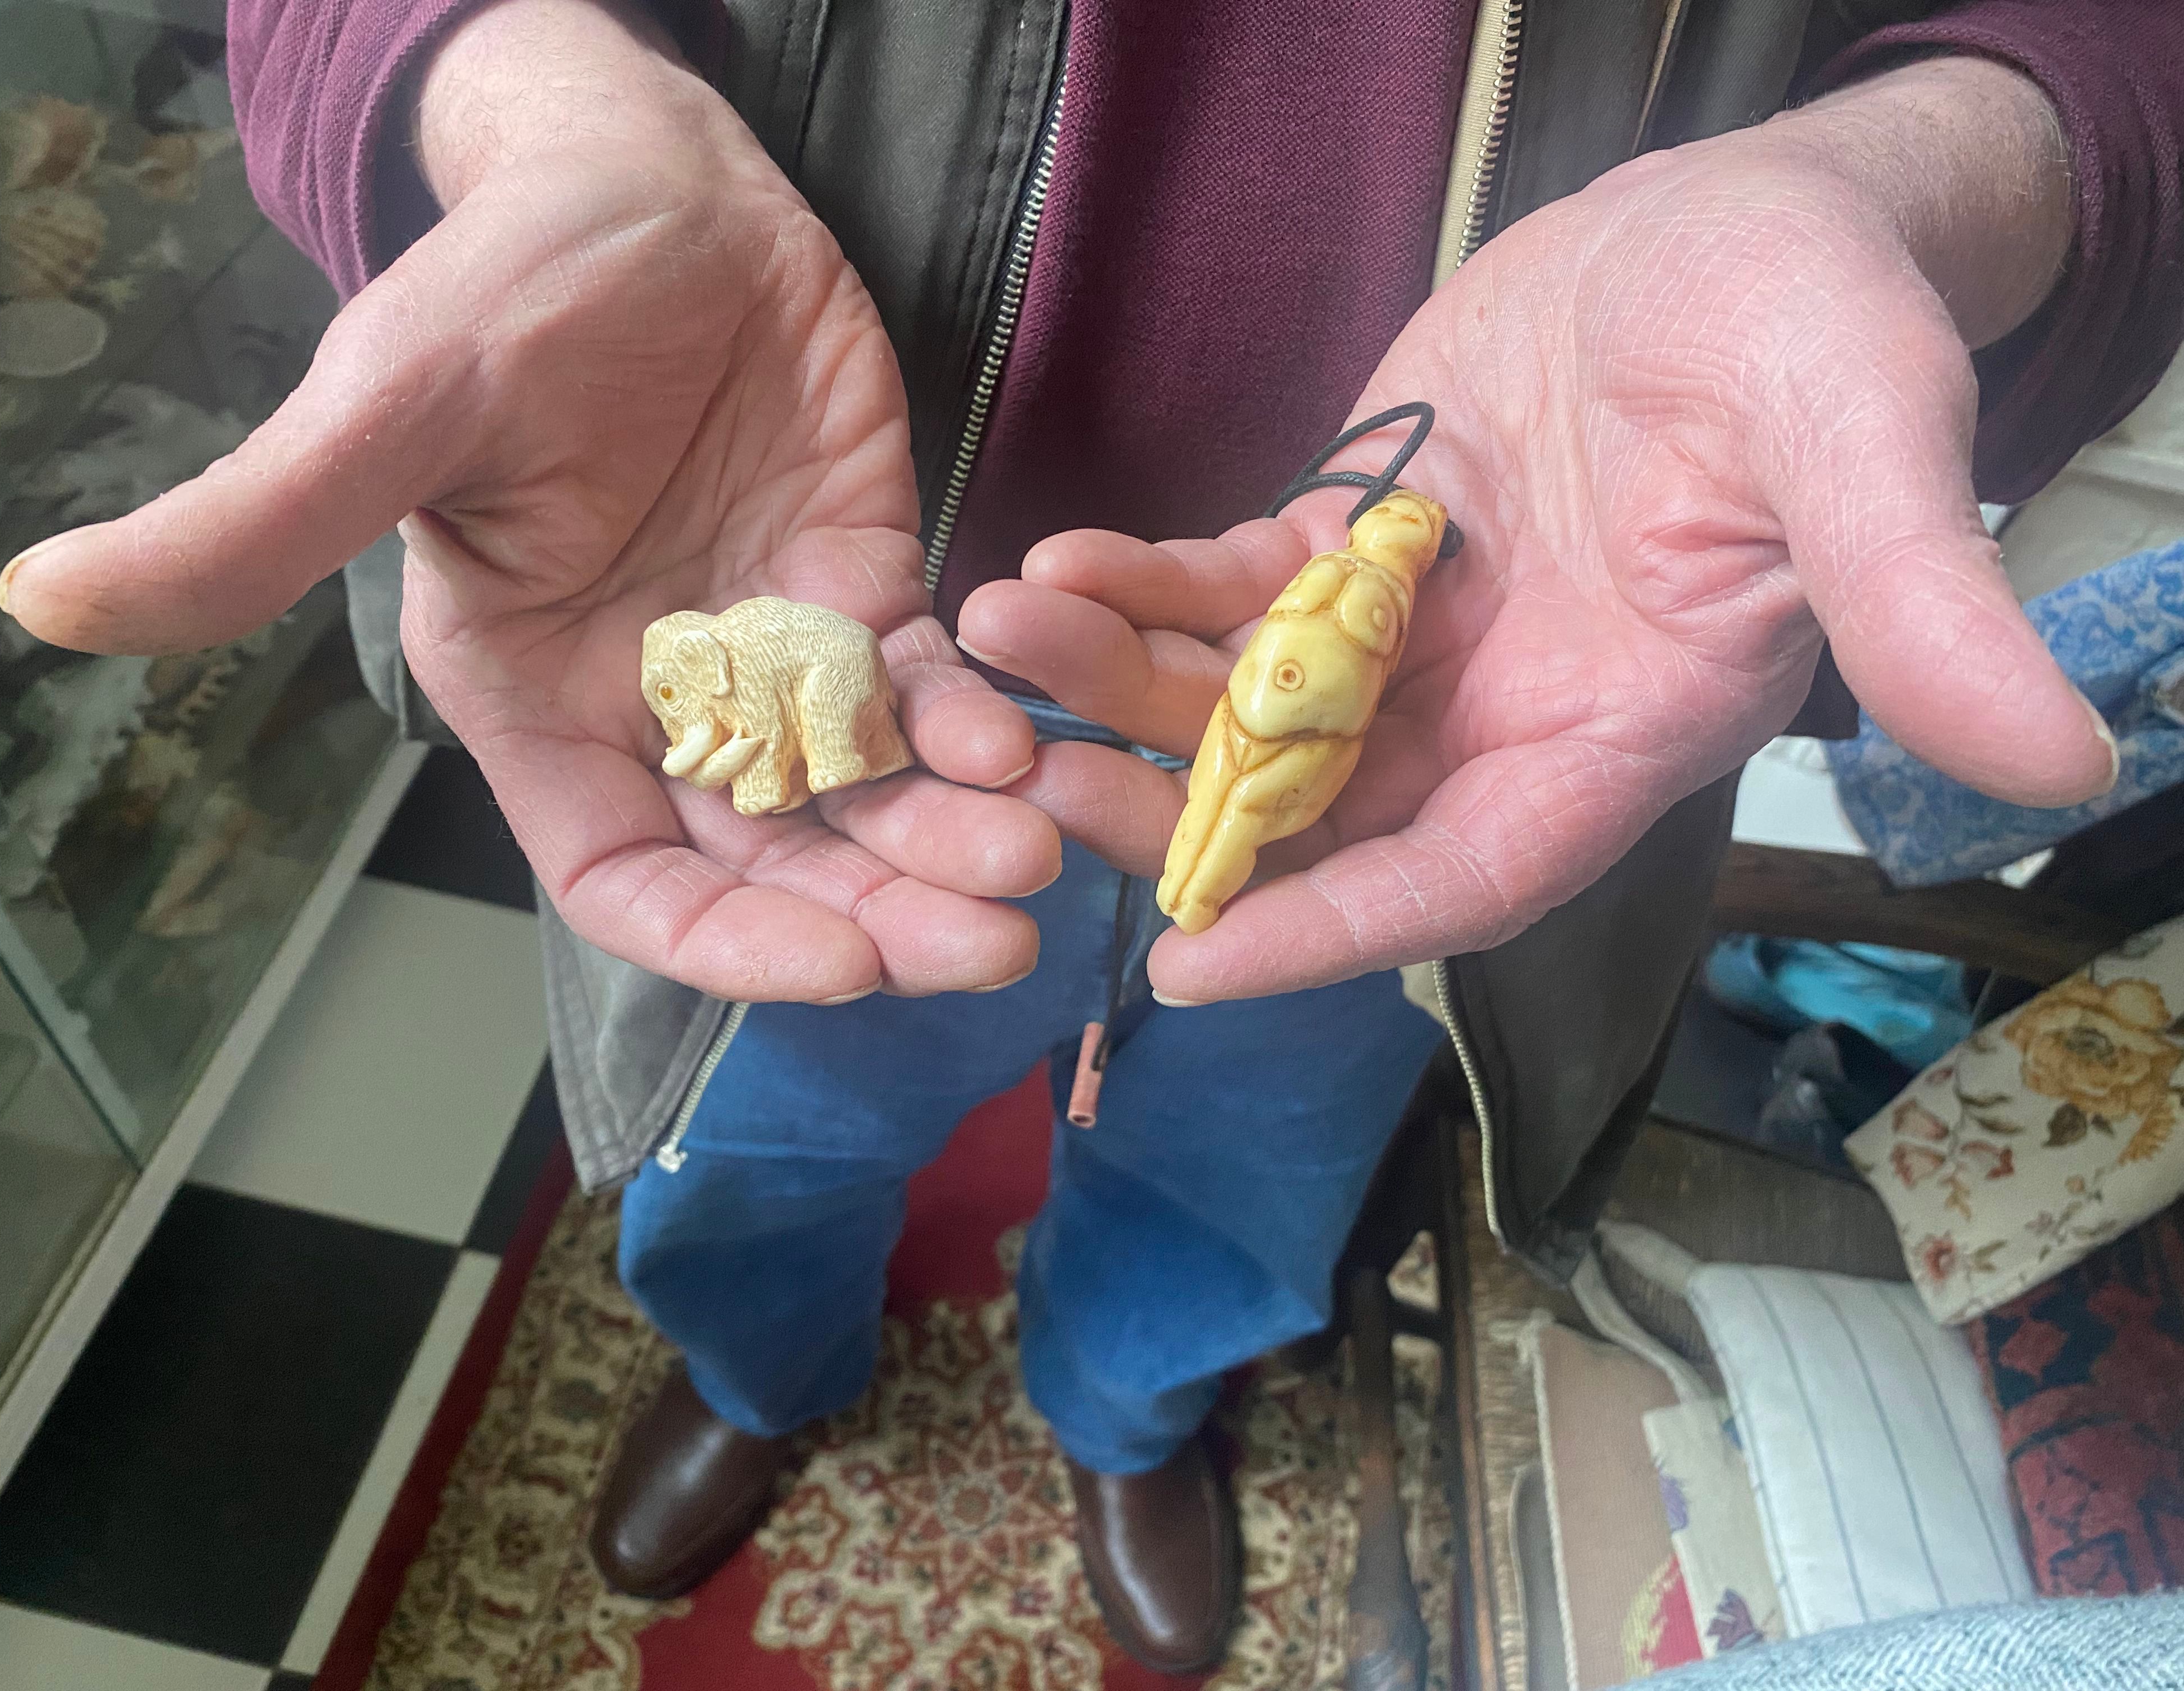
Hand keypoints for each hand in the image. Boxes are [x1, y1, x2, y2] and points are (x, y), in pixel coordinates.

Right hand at [0, 0, 1055, 1001]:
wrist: (646, 186)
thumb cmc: (504, 288)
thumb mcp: (388, 406)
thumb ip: (254, 523)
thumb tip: (42, 598)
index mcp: (543, 704)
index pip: (635, 881)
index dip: (734, 942)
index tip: (844, 966)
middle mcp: (664, 704)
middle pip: (779, 864)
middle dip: (882, 915)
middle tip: (994, 940)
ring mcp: (771, 654)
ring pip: (869, 798)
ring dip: (952, 839)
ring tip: (1040, 851)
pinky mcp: (858, 588)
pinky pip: (926, 691)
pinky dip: (975, 725)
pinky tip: (1024, 739)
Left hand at [961, 59, 2113, 1003]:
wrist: (1740, 225)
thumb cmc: (1824, 328)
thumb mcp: (1869, 451)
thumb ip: (1920, 606)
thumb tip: (2058, 764)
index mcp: (1620, 728)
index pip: (1468, 873)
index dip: (1339, 928)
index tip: (1194, 965)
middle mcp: (1506, 706)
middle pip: (1326, 810)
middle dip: (1179, 811)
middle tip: (1029, 790)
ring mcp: (1424, 629)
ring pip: (1254, 703)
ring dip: (1129, 687)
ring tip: (1002, 639)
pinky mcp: (1361, 536)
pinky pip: (1238, 586)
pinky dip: (1152, 584)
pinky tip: (1057, 565)